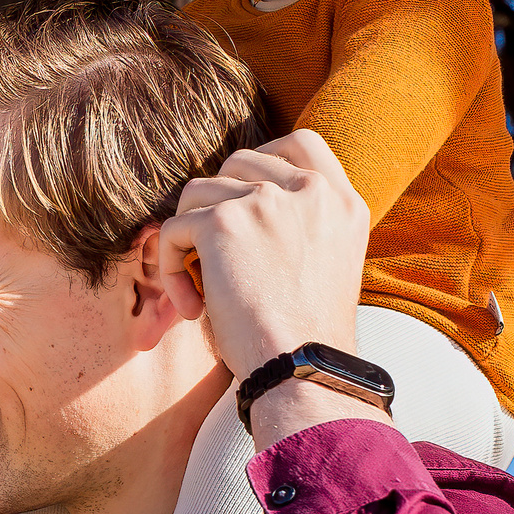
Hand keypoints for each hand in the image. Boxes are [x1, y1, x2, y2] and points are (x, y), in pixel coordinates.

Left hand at [159, 129, 367, 380]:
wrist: (301, 370)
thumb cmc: (306, 338)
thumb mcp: (327, 264)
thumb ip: (303, 223)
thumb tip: (247, 198)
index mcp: (342, 202)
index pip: (302, 143)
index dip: (264, 159)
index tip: (244, 195)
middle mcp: (309, 192)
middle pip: (239, 162)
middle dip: (217, 204)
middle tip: (216, 256)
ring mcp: (266, 201)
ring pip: (199, 192)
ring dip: (189, 238)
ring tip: (202, 287)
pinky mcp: (224, 222)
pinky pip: (174, 228)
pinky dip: (172, 268)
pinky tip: (192, 307)